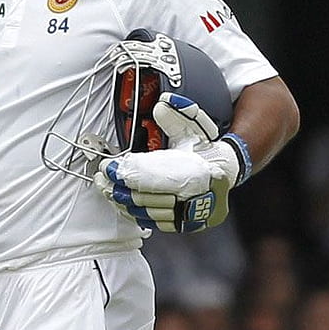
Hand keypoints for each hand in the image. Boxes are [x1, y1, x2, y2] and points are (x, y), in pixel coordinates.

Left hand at [95, 92, 239, 232]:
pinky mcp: (186, 225)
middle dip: (119, 188)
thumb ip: (177, 115)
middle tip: (102, 178)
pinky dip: (136, 214)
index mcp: (200, 171)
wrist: (227, 171)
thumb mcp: (194, 126)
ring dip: (124, 203)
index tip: (108, 167)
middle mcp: (197, 197)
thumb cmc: (205, 148)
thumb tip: (162, 104)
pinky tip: (123, 204)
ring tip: (107, 190)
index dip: (127, 172)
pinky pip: (155, 223)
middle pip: (147, 197)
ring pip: (149, 213)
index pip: (154, 175)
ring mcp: (191, 214)